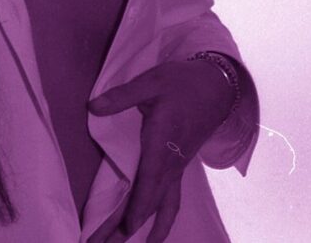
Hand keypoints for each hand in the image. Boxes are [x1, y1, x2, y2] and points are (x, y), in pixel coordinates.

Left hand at [86, 59, 235, 241]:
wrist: (217, 86)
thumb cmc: (183, 82)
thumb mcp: (151, 82)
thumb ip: (123, 96)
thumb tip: (93, 107)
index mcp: (163, 142)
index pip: (150, 180)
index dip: (139, 205)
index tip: (127, 228)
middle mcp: (171, 162)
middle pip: (152, 202)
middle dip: (129, 226)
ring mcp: (178, 167)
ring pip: (164, 206)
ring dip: (149, 228)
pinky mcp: (180, 166)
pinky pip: (171, 199)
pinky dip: (161, 217)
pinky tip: (153, 228)